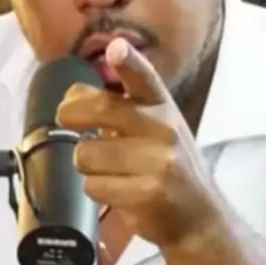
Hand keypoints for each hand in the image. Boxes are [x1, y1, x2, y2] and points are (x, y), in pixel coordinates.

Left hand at [55, 39, 214, 248]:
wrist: (199, 216)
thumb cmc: (169, 165)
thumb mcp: (155, 127)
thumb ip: (119, 107)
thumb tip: (73, 94)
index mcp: (162, 106)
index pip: (144, 78)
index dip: (128, 61)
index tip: (115, 48)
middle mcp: (163, 129)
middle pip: (100, 109)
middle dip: (72, 114)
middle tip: (66, 119)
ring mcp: (158, 162)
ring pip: (87, 154)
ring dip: (87, 164)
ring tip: (108, 170)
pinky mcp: (148, 193)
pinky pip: (94, 186)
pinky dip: (97, 190)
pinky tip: (117, 192)